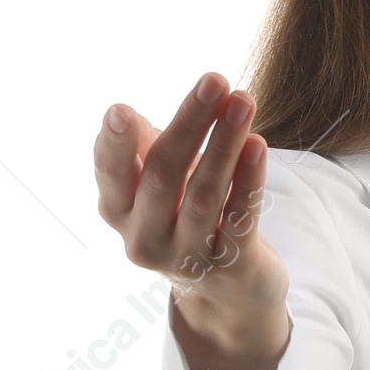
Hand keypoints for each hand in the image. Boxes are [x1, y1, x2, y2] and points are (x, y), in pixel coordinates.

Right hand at [94, 71, 291, 369]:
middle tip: (215, 80)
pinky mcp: (231, 266)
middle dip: (191, 123)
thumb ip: (145, 150)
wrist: (228, 290)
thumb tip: (126, 117)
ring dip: (225, 142)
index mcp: (118, 211)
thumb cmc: (186, 215)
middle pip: (165, 174)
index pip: (111, 173)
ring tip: (243, 100)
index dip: (114, 144)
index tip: (120, 110)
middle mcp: (144, 239)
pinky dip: (249, 178)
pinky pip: (240, 216)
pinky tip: (258, 144)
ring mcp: (187, 257)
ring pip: (205, 193)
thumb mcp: (158, 183)